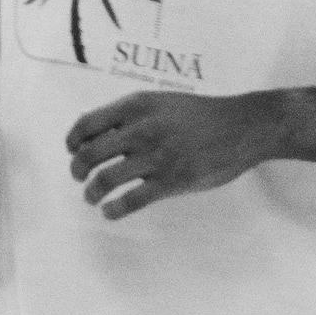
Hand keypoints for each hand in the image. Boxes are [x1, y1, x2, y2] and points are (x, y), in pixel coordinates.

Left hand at [64, 87, 291, 218]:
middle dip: (78, 170)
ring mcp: (156, 156)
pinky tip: (111, 212)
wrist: (242, 127)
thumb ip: (130, 114)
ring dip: (92, 192)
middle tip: (80, 178)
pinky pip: (131, 200)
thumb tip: (94, 126)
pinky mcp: (172, 181)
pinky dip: (114, 209)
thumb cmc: (201, 115)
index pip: (87, 124)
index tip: (73, 151)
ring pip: (106, 179)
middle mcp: (141, 129)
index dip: (73, 141)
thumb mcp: (161, 102)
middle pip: (90, 154)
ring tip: (92, 198)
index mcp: (136, 107)